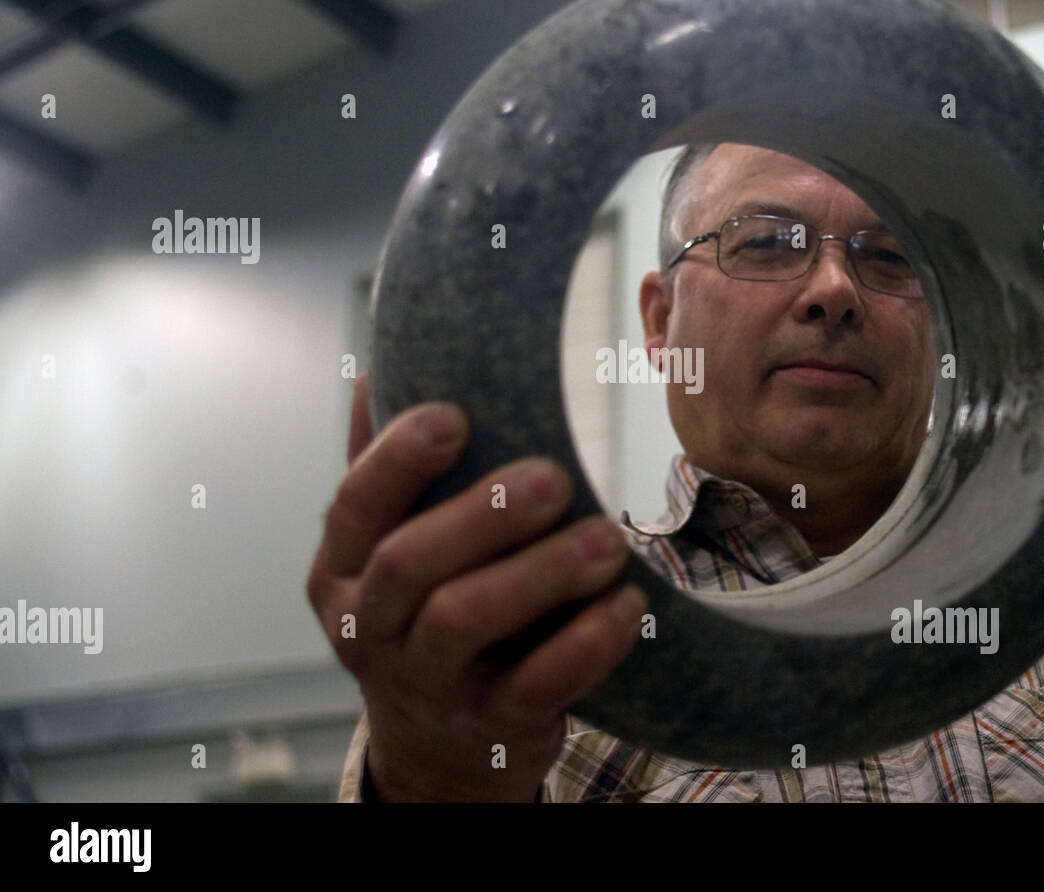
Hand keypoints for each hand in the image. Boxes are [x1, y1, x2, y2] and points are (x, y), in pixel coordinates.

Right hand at [306, 373, 647, 799]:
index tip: (454, 416)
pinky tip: (627, 605)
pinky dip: (586, 644)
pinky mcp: (491, 724)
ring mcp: (426, 685)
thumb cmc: (424, 620)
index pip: (353, 506)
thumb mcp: (389, 553)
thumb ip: (385, 472)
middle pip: (409, 564)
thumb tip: (379, 370)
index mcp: (339, 572)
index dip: (398, 459)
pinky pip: (537, 685)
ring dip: (542, 574)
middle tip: (555, 476)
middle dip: (484, 515)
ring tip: (609, 538)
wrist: (442, 749)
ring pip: (465, 621)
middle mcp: (368, 630)